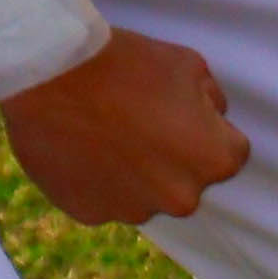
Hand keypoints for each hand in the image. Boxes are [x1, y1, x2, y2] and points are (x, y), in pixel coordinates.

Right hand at [0, 25, 248, 226]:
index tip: (178, 114)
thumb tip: (211, 117)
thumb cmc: (125, 64)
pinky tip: (80, 149)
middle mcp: (180, 198)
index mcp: (213, 161)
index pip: (228, 154)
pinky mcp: (90, 214)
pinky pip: (102, 200)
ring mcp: (133, 211)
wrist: (49, 73)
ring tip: (104, 134)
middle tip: (137, 123)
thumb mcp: (189, 64)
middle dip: (171, 158)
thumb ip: (211, 99)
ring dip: (134, 174)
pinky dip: (96, 181)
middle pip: (186, 181)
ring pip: (144, 195)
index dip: (204, 130)